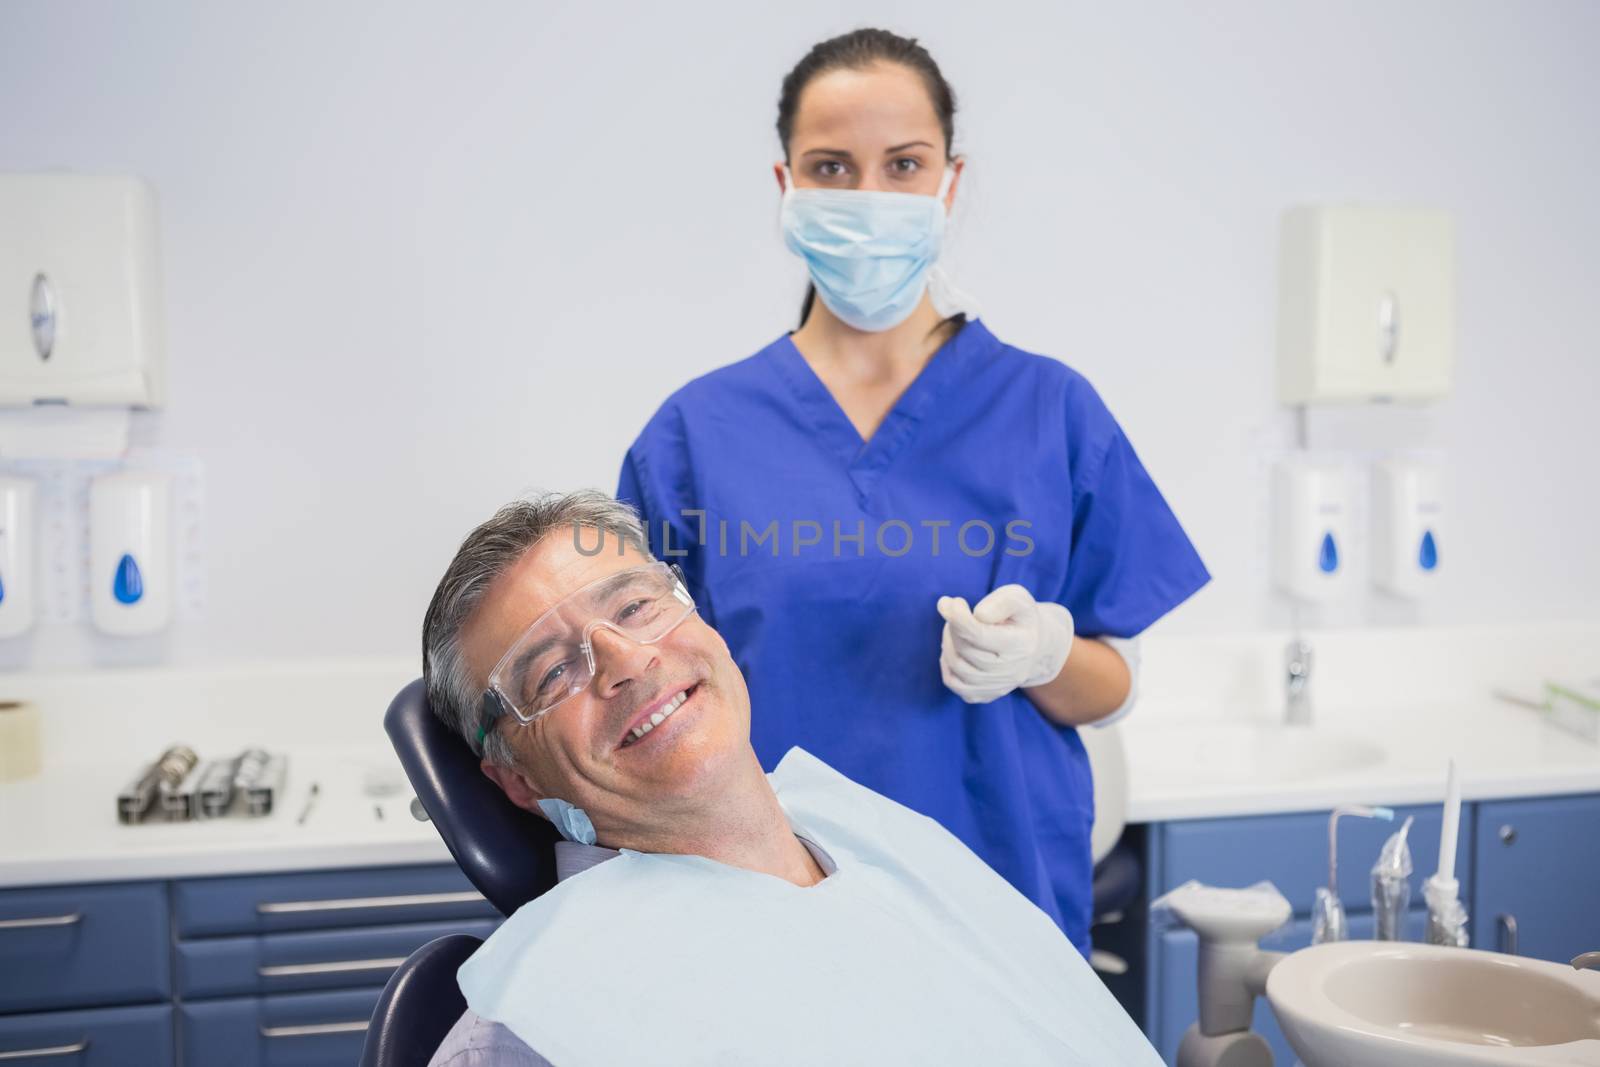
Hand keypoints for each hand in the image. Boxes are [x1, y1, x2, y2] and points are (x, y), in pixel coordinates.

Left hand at [936, 584, 1074, 703]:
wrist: (1032, 647)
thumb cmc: (1019, 618)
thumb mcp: (1017, 599)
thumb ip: (1001, 602)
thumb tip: (978, 615)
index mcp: (1020, 645)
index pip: (979, 635)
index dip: (957, 617)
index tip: (947, 602)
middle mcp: (1011, 671)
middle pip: (966, 649)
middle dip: (953, 627)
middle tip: (954, 611)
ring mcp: (997, 687)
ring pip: (956, 666)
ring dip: (947, 642)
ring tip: (955, 628)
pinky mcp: (984, 695)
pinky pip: (953, 682)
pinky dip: (946, 663)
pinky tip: (954, 648)